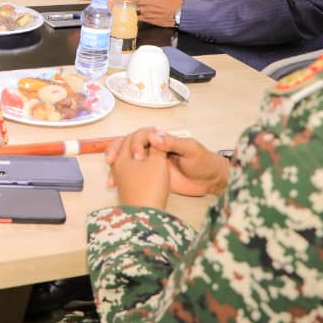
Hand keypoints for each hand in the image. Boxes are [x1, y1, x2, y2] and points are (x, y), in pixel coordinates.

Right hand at [106, 127, 228, 196]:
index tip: (134, 155)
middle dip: (116, 152)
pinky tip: (116, 186)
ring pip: (128, 161)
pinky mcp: (150, 177)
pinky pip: (133, 175)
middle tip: (110, 162)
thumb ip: (173, 142)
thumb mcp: (191, 149)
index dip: (133, 143)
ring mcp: (150, 164)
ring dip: (116, 167)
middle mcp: (152, 149)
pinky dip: (123, 180)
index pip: (140, 136)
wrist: (211, 181)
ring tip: (111, 179)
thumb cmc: (204, 161)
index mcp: (161, 140)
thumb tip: (154, 136)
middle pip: (128, 146)